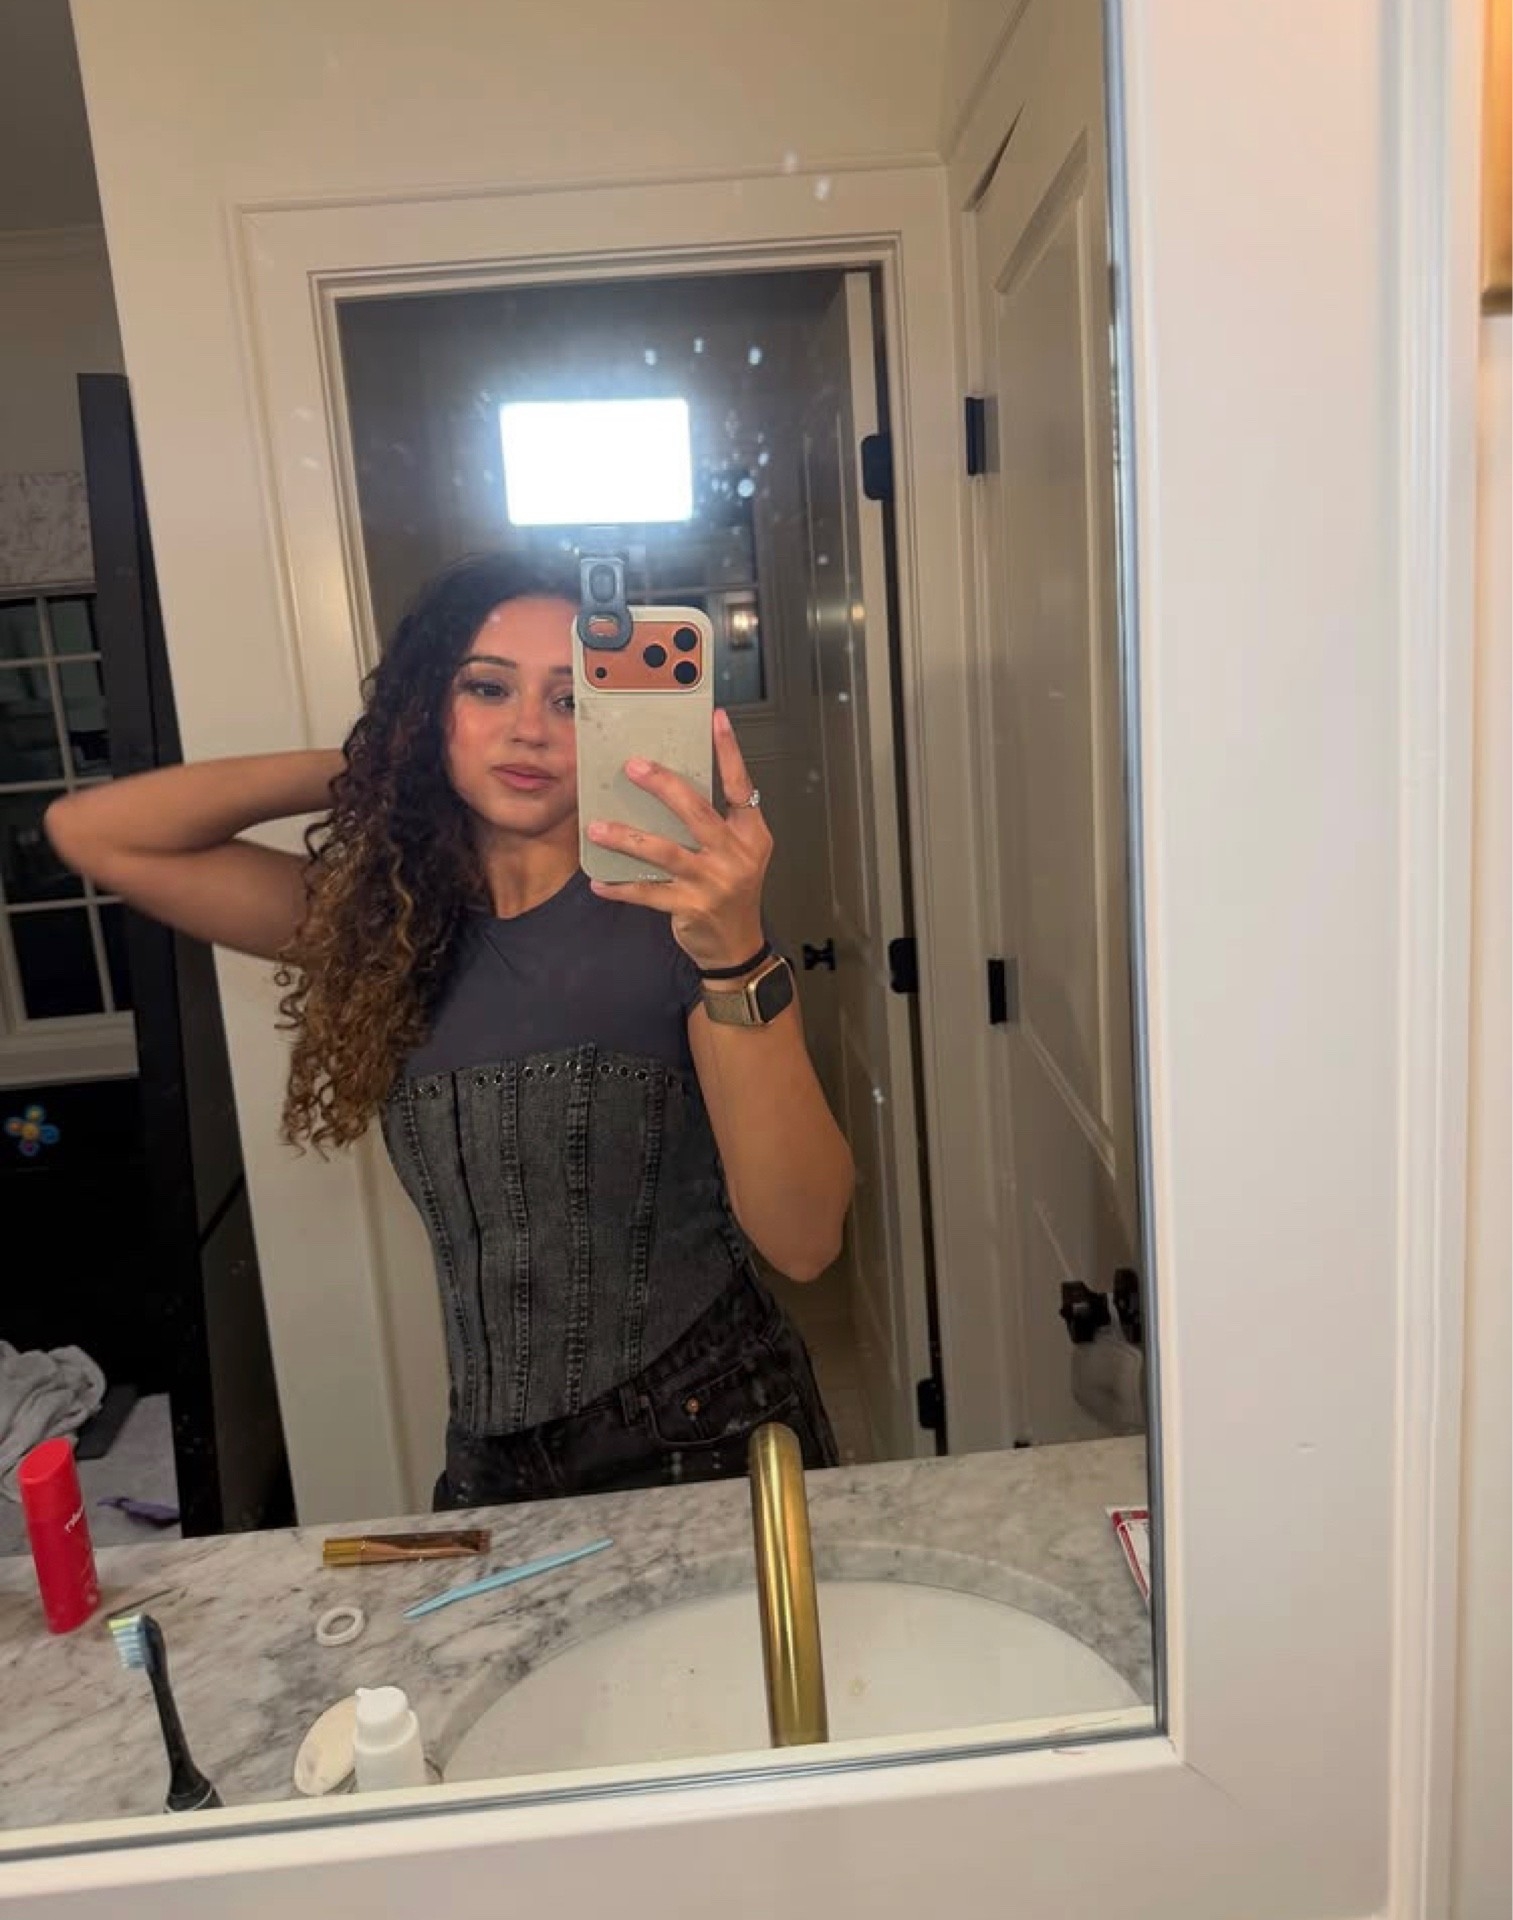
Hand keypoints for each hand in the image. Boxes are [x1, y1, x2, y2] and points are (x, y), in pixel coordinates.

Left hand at [585, 710, 771, 971]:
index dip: (730, 752)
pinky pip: (648, 892)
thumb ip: (712, 823)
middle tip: (633, 767)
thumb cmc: (730, 890)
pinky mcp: (692, 908)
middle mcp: (736, 855)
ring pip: (665, 852)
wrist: (736, 945)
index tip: (716, 719)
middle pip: (697, 812)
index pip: (741, 786)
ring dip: (627, 838)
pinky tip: (598, 879)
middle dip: (663, 786)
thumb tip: (666, 788)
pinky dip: (621, 886)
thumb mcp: (734, 852)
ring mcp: (714, 883)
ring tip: (597, 827)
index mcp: (750, 834)